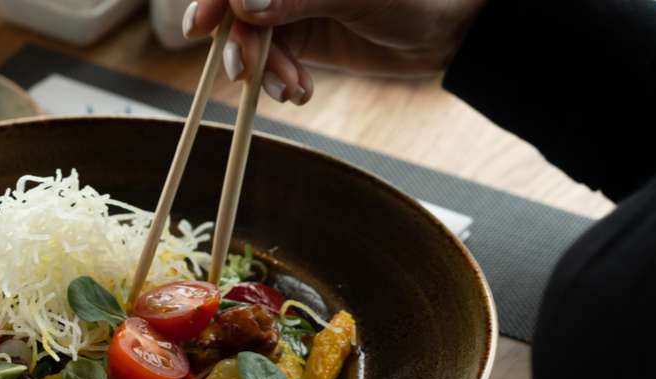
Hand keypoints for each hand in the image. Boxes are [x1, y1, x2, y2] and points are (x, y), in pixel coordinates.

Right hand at [183, 0, 489, 102]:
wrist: (453, 29)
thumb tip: (244, 5)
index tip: (202, 26)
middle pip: (237, 9)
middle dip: (241, 43)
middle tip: (248, 74)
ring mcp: (291, 7)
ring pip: (253, 40)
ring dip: (264, 71)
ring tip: (294, 90)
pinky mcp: (304, 37)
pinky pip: (274, 61)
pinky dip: (280, 81)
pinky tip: (302, 93)